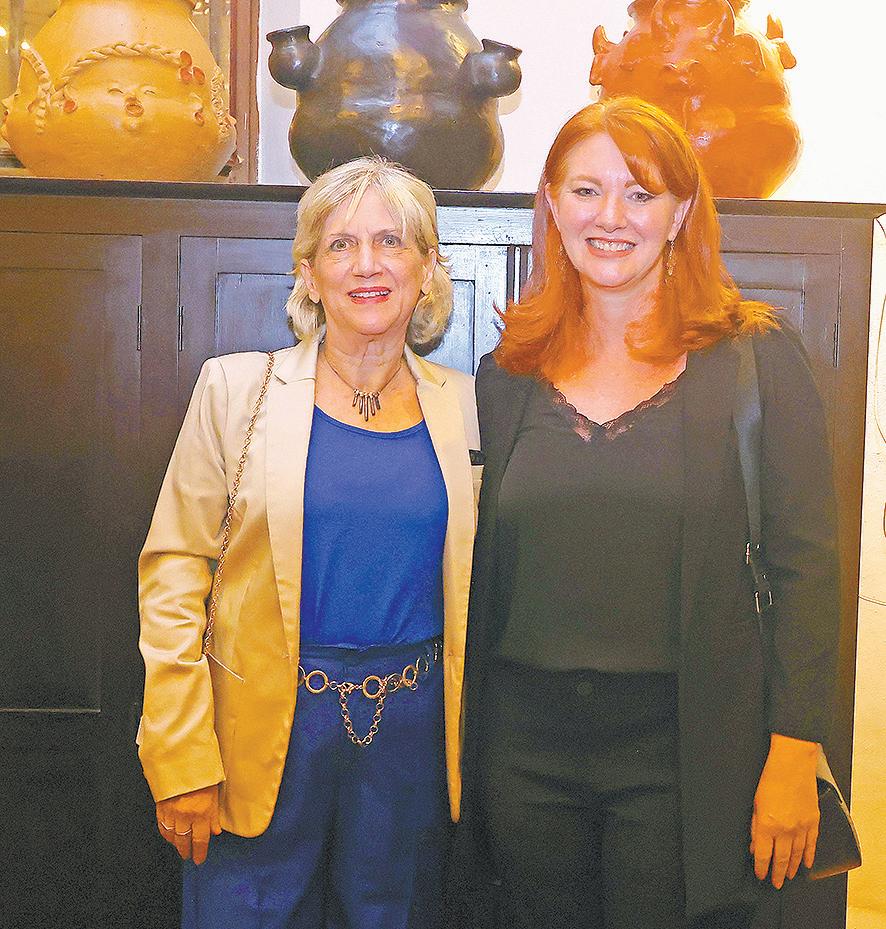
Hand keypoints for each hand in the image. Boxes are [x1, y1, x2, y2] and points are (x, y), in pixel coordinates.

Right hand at [156, 784, 221, 864]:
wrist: (182, 761)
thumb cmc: (201, 776)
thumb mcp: (214, 794)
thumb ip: (214, 816)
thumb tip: (215, 832)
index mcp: (201, 813)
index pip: (200, 841)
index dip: (200, 853)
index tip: (199, 860)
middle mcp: (186, 816)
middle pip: (185, 842)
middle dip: (187, 851)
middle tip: (188, 856)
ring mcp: (172, 813)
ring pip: (173, 836)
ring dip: (177, 844)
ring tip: (180, 848)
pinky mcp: (161, 809)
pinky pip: (162, 827)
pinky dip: (166, 834)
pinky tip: (170, 837)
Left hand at [750, 734, 819, 887]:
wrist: (792, 763)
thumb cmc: (770, 778)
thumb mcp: (754, 803)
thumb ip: (754, 827)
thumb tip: (754, 846)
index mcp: (767, 825)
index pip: (763, 855)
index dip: (761, 868)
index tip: (760, 874)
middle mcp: (785, 830)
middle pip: (781, 860)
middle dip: (777, 874)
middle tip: (775, 883)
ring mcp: (802, 827)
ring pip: (797, 855)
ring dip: (792, 868)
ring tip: (788, 876)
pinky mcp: (813, 821)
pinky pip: (812, 845)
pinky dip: (809, 856)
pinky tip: (806, 864)